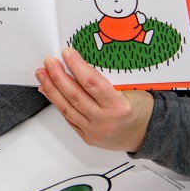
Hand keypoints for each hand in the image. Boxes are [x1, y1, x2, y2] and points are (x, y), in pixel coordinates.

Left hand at [35, 47, 153, 152]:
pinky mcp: (88, 137)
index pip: (91, 83)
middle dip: (58, 76)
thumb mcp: (131, 89)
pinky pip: (69, 118)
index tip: (67, 53)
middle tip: (49, 62)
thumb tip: (81, 65)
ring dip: (51, 89)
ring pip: (66, 108)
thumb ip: (107, 79)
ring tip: (42, 75)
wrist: (147, 135)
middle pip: (74, 95)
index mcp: (118, 106)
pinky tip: (49, 92)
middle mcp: (104, 120)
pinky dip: (58, 103)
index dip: (76, 66)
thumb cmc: (141, 109)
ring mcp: (94, 131)